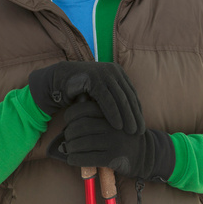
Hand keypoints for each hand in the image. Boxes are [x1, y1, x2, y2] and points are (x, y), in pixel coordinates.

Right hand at [28, 61, 144, 133]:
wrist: (61, 80)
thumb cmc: (82, 91)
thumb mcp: (102, 95)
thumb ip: (114, 101)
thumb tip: (130, 117)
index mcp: (118, 73)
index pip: (132, 93)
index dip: (137, 110)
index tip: (141, 125)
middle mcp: (113, 71)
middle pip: (128, 96)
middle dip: (135, 115)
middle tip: (140, 132)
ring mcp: (104, 73)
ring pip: (120, 98)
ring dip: (127, 116)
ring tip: (131, 131)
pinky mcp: (95, 79)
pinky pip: (107, 99)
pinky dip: (114, 113)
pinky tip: (118, 126)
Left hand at [47, 101, 174, 180]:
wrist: (146, 154)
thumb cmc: (124, 136)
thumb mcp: (117, 119)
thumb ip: (101, 112)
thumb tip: (73, 113)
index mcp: (113, 113)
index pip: (85, 109)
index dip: (72, 114)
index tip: (68, 119)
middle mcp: (113, 126)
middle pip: (81, 126)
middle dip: (69, 132)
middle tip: (67, 136)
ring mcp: (113, 142)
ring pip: (82, 143)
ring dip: (71, 147)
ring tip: (69, 148)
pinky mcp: (112, 159)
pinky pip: (87, 158)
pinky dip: (75, 159)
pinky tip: (72, 159)